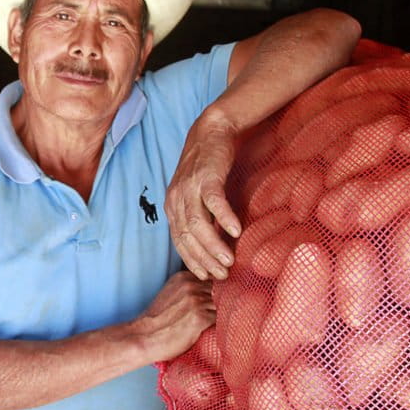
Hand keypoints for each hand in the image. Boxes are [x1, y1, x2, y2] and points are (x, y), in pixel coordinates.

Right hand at [132, 270, 215, 362]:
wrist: (144, 337)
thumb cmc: (158, 320)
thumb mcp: (171, 294)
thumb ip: (189, 289)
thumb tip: (213, 292)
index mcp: (183, 277)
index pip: (213, 278)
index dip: (218, 291)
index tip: (218, 301)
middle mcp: (190, 285)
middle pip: (221, 289)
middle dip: (223, 301)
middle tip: (220, 314)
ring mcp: (195, 300)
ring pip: (223, 304)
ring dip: (223, 314)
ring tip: (217, 323)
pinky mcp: (200, 317)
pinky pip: (221, 319)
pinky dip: (221, 325)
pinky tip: (213, 330)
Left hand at [165, 107, 243, 280]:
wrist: (210, 132)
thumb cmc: (206, 168)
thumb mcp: (196, 196)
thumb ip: (201, 218)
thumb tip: (214, 246)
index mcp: (173, 207)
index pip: (179, 242)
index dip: (192, 261)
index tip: (207, 276)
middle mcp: (177, 199)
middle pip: (187, 237)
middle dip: (204, 259)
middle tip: (221, 275)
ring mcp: (190, 188)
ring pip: (198, 224)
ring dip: (214, 245)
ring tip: (229, 260)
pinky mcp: (207, 176)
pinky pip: (214, 201)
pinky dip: (224, 218)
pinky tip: (236, 231)